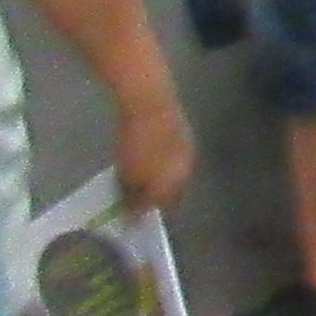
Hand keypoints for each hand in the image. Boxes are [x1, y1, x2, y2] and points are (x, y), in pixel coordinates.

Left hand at [110, 81, 196, 217]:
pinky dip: (160, 159)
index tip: (130, 210)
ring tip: (139, 172)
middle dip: (156, 193)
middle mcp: (187, 170)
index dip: (146, 209)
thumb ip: (134, 197)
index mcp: (175, 183)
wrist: (149, 102)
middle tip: (135, 192)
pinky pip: (171, 153)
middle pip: (173, 188)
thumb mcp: (128, 175)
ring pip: (174, 169)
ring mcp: (187, 149)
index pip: (163, 204)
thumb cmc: (137, 143)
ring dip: (159, 175)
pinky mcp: (183, 131)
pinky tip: (146, 153)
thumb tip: (135, 213)